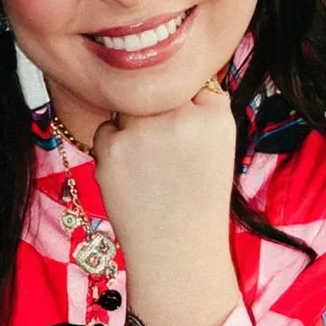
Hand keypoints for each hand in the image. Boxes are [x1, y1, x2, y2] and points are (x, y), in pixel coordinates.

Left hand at [73, 80, 239, 325]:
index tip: (188, 141)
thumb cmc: (198, 199)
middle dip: (156, 116)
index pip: (191, 82)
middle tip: (165, 159)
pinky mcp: (114, 146)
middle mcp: (183, 116)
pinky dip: (113, 150)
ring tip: (150, 169)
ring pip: (130, 108)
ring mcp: (146, 130)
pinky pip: (106, 129)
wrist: (177, 250)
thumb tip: (165, 75)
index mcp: (217, 114)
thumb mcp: (219, 145)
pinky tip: (132, 179)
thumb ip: (200, 107)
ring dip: (133, 129)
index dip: (184, 109)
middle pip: (156, 92)